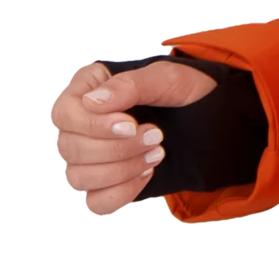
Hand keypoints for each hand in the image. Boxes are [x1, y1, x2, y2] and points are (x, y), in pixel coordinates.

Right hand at [51, 59, 217, 215]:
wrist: (214, 118)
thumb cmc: (187, 90)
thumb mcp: (166, 78)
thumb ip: (129, 86)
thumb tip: (92, 102)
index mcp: (88, 89)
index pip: (65, 114)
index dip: (94, 126)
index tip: (131, 125)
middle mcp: (83, 123)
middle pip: (70, 148)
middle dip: (117, 148)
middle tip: (157, 136)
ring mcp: (93, 155)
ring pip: (78, 177)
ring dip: (121, 170)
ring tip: (157, 153)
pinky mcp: (109, 182)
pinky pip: (96, 201)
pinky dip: (122, 192)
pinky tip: (147, 173)